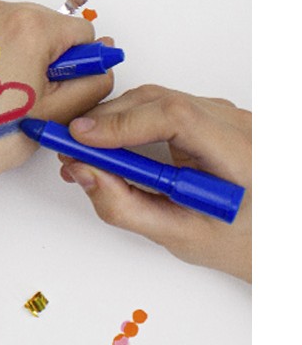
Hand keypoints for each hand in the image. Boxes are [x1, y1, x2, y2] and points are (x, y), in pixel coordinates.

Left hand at [0, 0, 116, 202]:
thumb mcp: (54, 115)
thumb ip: (91, 85)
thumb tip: (103, 67)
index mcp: (27, 26)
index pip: (78, 30)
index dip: (79, 59)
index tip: (64, 81)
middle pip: (41, 23)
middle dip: (44, 53)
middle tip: (28, 91)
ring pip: (7, 25)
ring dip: (12, 49)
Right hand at [56, 85, 251, 280]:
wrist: (276, 239)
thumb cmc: (241, 244)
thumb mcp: (180, 237)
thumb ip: (125, 206)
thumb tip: (82, 171)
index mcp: (241, 156)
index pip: (175, 118)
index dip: (122, 123)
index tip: (81, 138)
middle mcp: (240, 125)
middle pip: (160, 102)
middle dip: (107, 121)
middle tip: (67, 147)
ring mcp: (230, 116)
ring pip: (158, 100)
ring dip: (115, 121)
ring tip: (84, 152)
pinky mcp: (216, 117)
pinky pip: (166, 106)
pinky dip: (132, 122)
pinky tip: (111, 144)